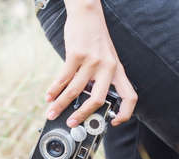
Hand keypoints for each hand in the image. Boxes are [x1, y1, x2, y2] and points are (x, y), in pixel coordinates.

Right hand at [45, 0, 136, 126]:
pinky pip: (63, 78)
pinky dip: (54, 90)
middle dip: (82, 115)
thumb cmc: (94, 40)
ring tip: (51, 112)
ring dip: (60, 105)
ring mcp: (93, 61)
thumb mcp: (105, 59)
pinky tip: (49, 96)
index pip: (129, 97)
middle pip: (98, 100)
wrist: (88, 14)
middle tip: (71, 124)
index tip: (113, 123)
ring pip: (75, 91)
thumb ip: (98, 79)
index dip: (124, 113)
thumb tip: (82, 103)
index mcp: (117, 71)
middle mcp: (108, 68)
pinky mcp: (77, 54)